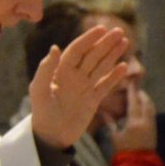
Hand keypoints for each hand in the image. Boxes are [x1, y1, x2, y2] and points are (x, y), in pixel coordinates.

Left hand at [30, 24, 129, 148]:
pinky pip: (105, 85)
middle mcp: (73, 77)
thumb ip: (45, 69)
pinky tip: (124, 66)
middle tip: (119, 31)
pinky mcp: (92, 100)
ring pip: (100, 67)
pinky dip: (115, 76)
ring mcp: (84, 88)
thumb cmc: (42, 112)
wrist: (51, 136)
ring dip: (112, 54)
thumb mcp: (39, 90)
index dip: (88, 39)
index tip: (101, 29)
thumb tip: (55, 47)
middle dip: (105, 43)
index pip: (76, 50)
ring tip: (125, 42)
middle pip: (92, 55)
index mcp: (60, 72)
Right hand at [107, 83, 155, 152]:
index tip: (130, 83)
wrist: (138, 163)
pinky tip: (143, 108)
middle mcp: (145, 121)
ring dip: (146, 101)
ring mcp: (151, 125)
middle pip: (146, 103)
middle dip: (141, 95)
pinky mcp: (154, 129)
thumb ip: (110, 123)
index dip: (132, 92)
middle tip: (135, 89)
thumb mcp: (115, 136)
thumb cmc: (124, 150)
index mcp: (134, 122)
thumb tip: (103, 112)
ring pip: (151, 108)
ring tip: (140, 97)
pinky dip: (148, 108)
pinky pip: (151, 114)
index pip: (133, 103)